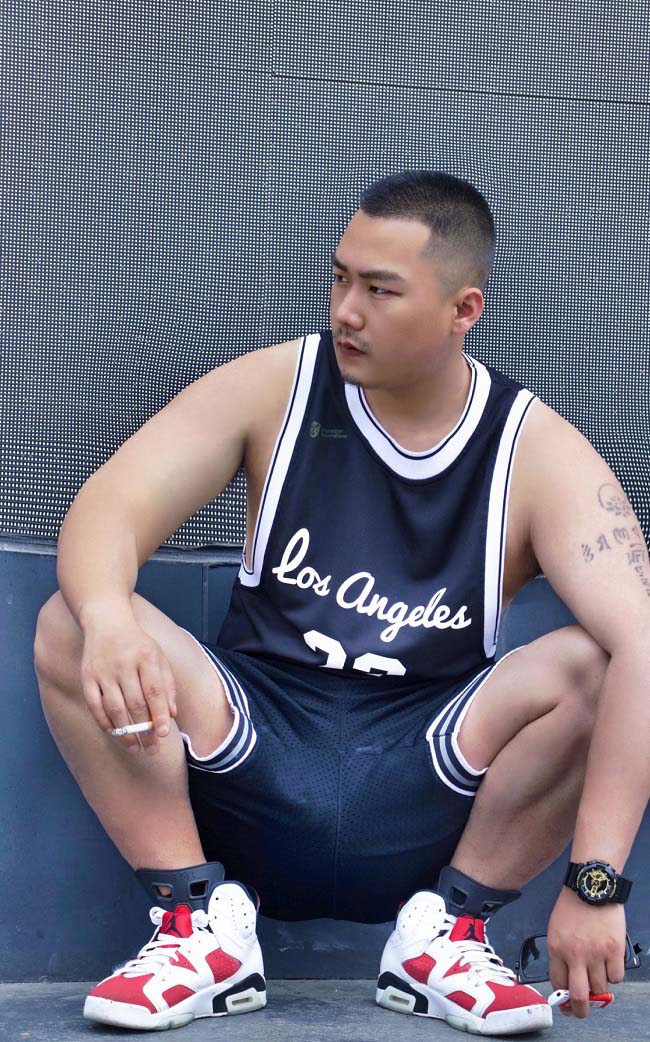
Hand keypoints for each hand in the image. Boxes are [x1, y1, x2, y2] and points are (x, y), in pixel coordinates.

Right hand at [80, 608, 177, 754]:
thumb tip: (171, 713)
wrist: (106, 622)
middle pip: (135, 703)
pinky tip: (115, 734)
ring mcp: (103, 671)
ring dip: (125, 732)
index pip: (154, 691)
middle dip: (145, 730)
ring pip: (115, 708)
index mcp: (146, 657)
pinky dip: (105, 723)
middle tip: (152, 749)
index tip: (164, 734)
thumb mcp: (158, 656)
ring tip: (135, 748)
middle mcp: (124, 664)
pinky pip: (95, 705)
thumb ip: (167, 684)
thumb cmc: (137, 643)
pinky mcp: (87, 677)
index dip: (159, 714)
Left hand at [547, 885, 625, 1017]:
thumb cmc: (572, 906)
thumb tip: (567, 980)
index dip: (562, 998)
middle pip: (579, 996)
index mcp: (556, 948)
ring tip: (597, 974)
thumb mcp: (556, 930)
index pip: (558, 984)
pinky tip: (610, 963)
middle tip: (582, 1012)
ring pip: (600, 988)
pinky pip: (616, 977)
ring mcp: (596, 953)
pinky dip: (614, 975)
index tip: (566, 1004)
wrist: (591, 886)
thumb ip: (560, 954)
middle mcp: (575, 954)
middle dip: (580, 1010)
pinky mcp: (614, 950)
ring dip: (599, 987)